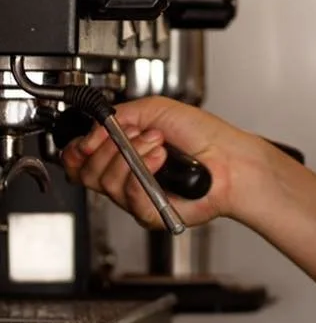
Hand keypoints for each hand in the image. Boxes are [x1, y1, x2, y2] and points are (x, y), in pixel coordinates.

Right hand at [60, 96, 252, 229]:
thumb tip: (92, 133)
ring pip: (106, 182)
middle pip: (86, 172)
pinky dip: (144, 171)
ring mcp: (135, 196)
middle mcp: (125, 177)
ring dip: (133, 154)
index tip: (92, 139)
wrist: (230, 158)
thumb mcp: (154, 110)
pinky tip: (161, 159)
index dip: (78, 150)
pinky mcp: (148, 212)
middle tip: (140, 134)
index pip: (80, 160)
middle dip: (110, 147)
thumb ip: (117, 115)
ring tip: (158, 145)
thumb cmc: (202, 135)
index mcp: (122, 153)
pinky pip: (130, 194)